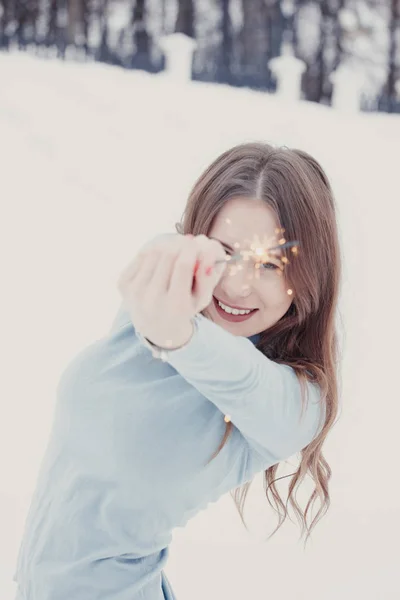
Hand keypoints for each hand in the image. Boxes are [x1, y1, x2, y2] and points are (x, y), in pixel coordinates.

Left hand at [116, 233, 226, 348]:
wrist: (157, 327)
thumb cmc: (185, 308)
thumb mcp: (202, 297)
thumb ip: (208, 273)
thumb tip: (205, 245)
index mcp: (175, 306)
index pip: (183, 265)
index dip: (192, 249)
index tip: (197, 243)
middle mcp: (151, 299)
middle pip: (168, 255)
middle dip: (180, 244)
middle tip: (188, 241)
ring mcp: (134, 291)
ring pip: (153, 252)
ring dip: (167, 245)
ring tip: (176, 250)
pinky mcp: (123, 284)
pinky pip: (141, 255)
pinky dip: (153, 251)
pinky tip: (161, 258)